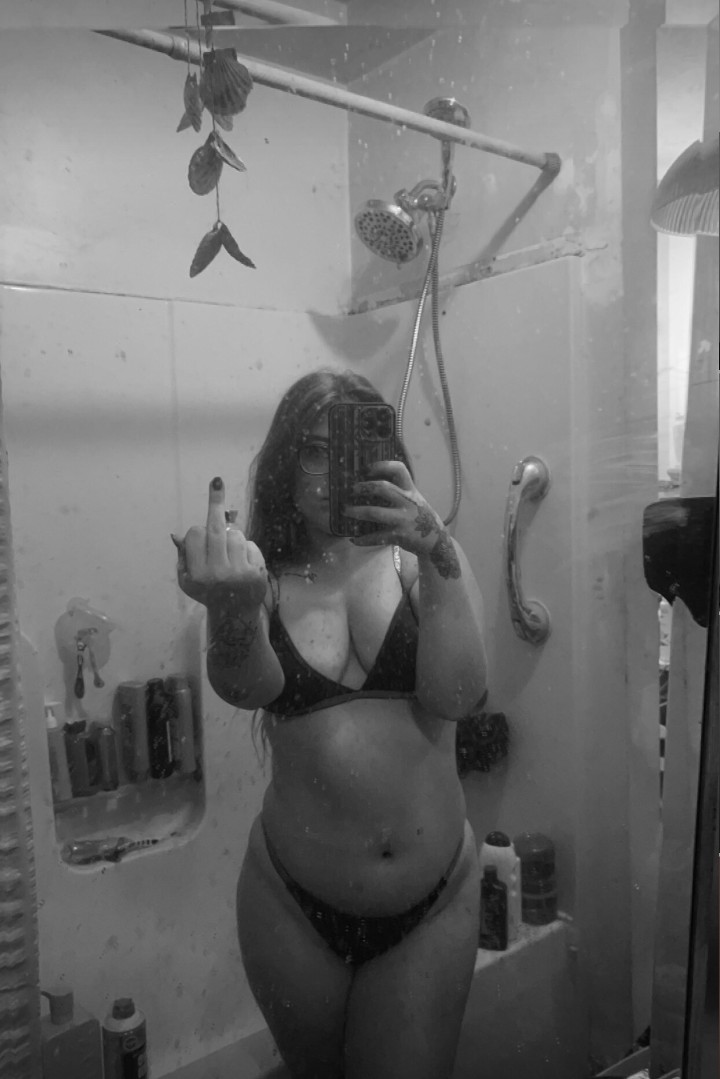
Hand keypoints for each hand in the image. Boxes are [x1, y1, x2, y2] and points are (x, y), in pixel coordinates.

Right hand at [172, 477, 267, 608]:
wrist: (234, 614)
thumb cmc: (208, 592)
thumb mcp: (187, 580)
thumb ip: (183, 556)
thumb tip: (177, 535)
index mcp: (197, 573)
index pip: (196, 534)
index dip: (198, 533)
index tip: (199, 533)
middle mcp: (217, 572)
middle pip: (216, 528)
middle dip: (215, 502)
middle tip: (216, 481)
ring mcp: (239, 572)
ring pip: (235, 534)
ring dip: (232, 538)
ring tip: (230, 554)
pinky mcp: (256, 572)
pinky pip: (250, 544)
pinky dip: (246, 549)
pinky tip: (243, 563)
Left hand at [344, 460, 447, 557]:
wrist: (436, 541)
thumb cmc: (420, 517)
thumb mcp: (415, 500)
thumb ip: (399, 492)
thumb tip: (370, 486)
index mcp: (411, 490)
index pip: (399, 470)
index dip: (381, 466)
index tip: (366, 468)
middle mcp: (407, 501)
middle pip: (382, 488)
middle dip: (363, 487)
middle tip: (351, 490)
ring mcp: (403, 519)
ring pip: (374, 512)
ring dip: (356, 511)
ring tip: (345, 511)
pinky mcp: (399, 535)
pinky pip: (377, 536)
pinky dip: (364, 539)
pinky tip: (354, 539)